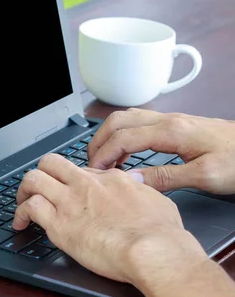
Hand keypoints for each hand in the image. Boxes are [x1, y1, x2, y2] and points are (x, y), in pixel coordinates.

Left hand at [12, 153, 206, 284]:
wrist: (154, 250)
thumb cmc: (161, 233)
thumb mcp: (157, 199)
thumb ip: (143, 188)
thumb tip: (138, 183)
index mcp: (109, 179)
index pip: (81, 170)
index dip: (72, 180)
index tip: (70, 191)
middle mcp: (86, 185)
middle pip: (51, 163)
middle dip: (41, 172)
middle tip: (38, 187)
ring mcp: (70, 202)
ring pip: (33, 179)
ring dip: (24, 190)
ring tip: (22, 202)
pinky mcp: (59, 224)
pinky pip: (29, 208)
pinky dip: (20, 214)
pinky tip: (20, 224)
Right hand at [88, 108, 234, 193]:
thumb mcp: (204, 176)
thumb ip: (164, 177)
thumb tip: (130, 179)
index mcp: (171, 132)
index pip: (123, 138)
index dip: (103, 154)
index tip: (94, 171)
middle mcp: (167, 120)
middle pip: (118, 121)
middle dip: (99, 141)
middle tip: (92, 164)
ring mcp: (171, 120)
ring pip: (126, 118)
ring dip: (109, 135)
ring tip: (104, 158)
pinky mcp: (176, 125)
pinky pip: (137, 122)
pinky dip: (122, 135)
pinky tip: (125, 152)